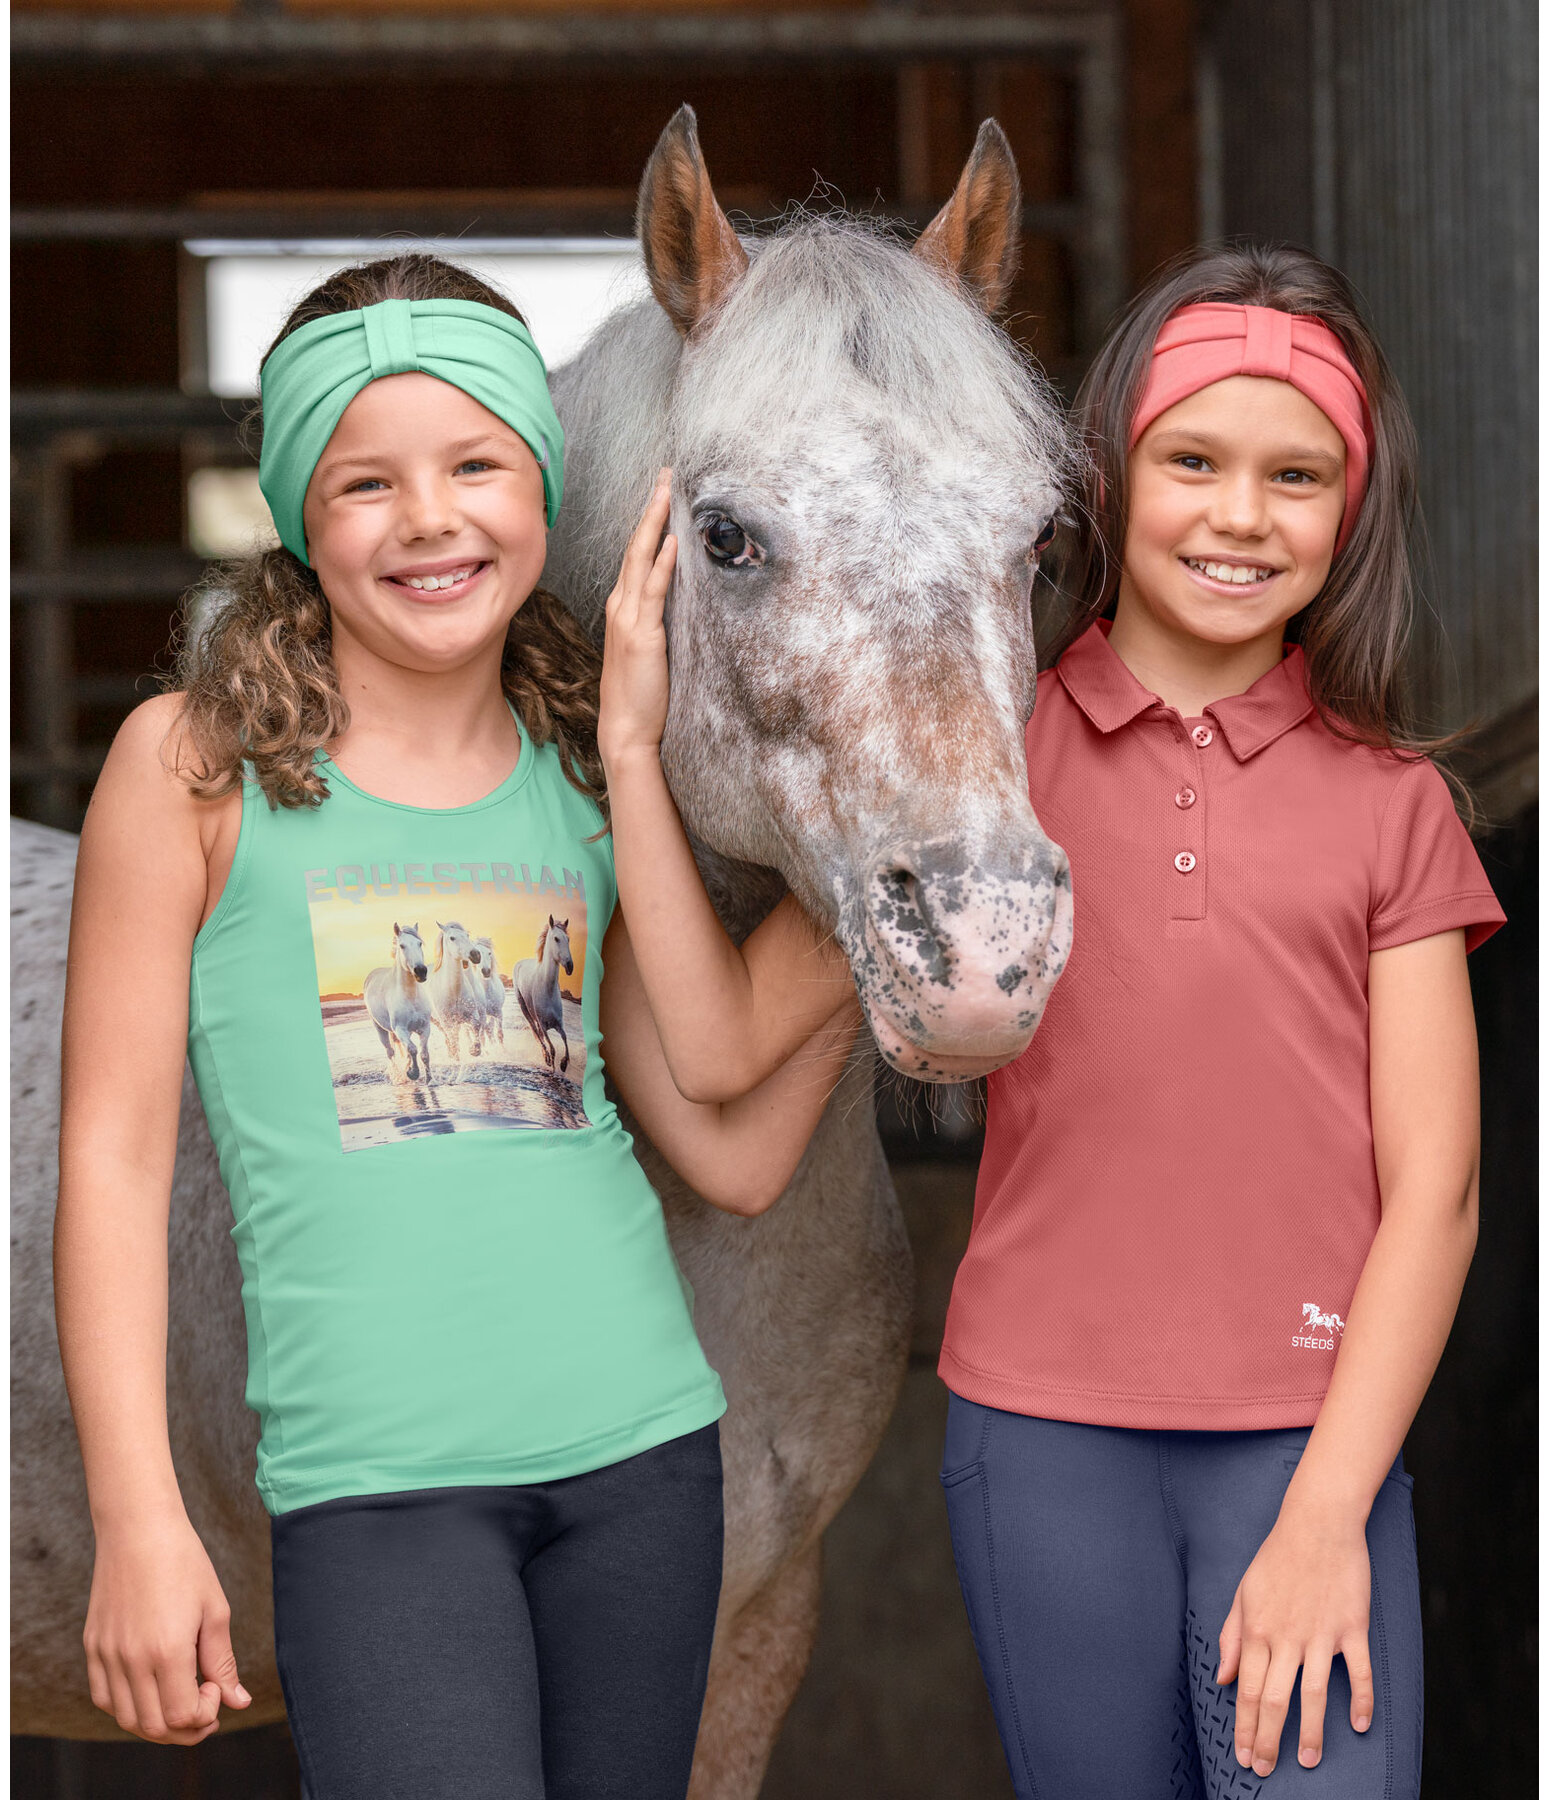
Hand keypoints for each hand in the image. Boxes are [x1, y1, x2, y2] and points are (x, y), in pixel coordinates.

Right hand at [84, 1512, 249, 1744]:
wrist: (139, 1530)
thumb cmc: (184, 1563)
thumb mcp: (214, 1610)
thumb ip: (223, 1662)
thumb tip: (239, 1701)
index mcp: (167, 1650)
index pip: (181, 1717)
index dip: (204, 1714)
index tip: (216, 1687)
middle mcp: (131, 1660)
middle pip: (153, 1727)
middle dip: (185, 1729)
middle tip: (205, 1707)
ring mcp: (106, 1655)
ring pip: (126, 1718)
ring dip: (156, 1723)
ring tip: (180, 1700)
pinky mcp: (92, 1648)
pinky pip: (104, 1698)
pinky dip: (128, 1706)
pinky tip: (151, 1688)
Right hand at [599, 469, 676, 769]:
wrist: (626, 730)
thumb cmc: (641, 696)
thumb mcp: (650, 650)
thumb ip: (659, 621)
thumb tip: (682, 598)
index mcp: (624, 608)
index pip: (636, 555)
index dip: (648, 522)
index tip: (662, 492)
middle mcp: (622, 606)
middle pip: (635, 546)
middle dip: (651, 508)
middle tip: (665, 473)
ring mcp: (629, 619)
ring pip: (641, 559)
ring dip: (655, 523)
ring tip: (668, 490)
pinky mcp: (643, 635)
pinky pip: (653, 592)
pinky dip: (662, 564)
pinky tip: (672, 541)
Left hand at [1217, 1500, 1373, 1775]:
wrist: (1317, 1523)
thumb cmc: (1276, 1558)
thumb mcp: (1243, 1592)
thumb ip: (1232, 1637)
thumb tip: (1224, 1678)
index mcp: (1258, 1629)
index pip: (1249, 1690)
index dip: (1246, 1726)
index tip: (1244, 1755)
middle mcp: (1288, 1636)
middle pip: (1276, 1699)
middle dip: (1268, 1739)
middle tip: (1265, 1769)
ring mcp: (1322, 1634)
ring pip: (1315, 1693)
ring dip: (1310, 1731)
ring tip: (1306, 1761)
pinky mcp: (1353, 1627)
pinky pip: (1360, 1672)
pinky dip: (1361, 1700)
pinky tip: (1359, 1725)